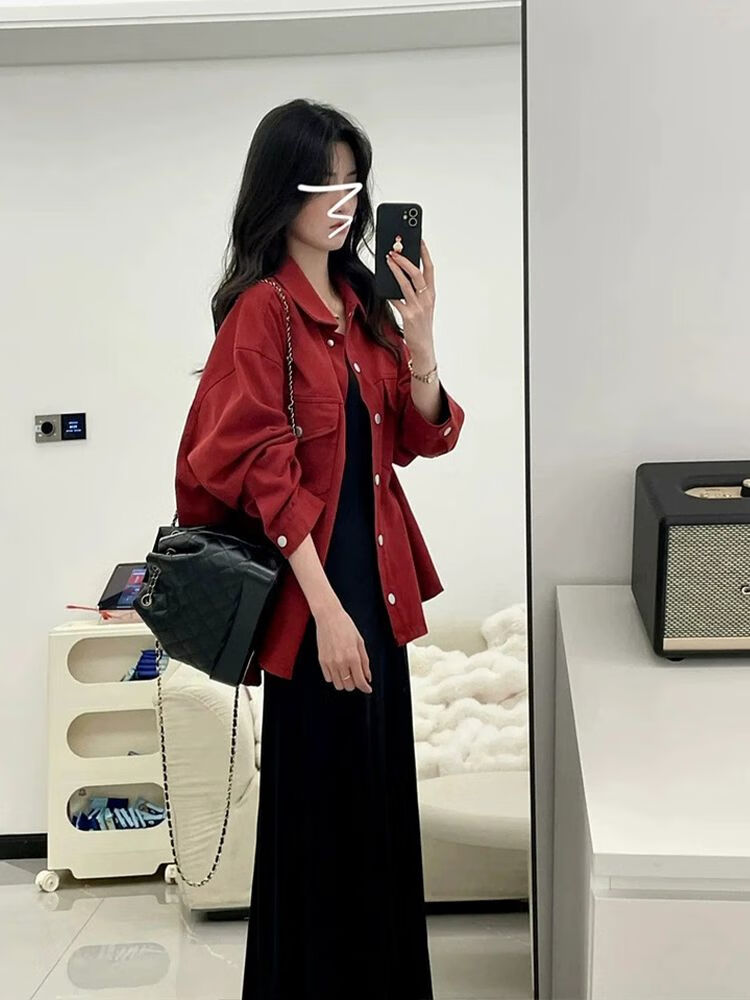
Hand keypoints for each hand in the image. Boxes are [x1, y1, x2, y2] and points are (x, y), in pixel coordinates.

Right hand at [313, 603, 371, 692]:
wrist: (329, 617)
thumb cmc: (346, 626)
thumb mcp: (360, 642)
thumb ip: (365, 661)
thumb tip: (368, 677)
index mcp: (353, 657)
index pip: (360, 681)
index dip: (365, 688)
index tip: (368, 689)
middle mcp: (341, 662)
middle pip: (349, 686)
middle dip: (355, 684)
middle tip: (357, 676)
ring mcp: (330, 662)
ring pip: (338, 685)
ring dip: (344, 682)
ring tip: (347, 672)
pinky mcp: (322, 661)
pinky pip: (328, 678)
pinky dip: (334, 677)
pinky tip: (338, 668)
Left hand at [385, 236, 435, 358]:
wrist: (424, 347)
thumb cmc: (421, 325)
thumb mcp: (422, 306)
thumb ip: (415, 291)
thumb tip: (399, 274)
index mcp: (431, 294)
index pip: (430, 269)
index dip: (424, 253)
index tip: (418, 240)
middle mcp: (427, 298)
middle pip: (417, 273)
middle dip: (405, 260)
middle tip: (395, 251)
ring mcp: (418, 307)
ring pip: (406, 284)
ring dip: (396, 270)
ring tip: (387, 260)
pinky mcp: (409, 316)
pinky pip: (396, 300)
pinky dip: (389, 292)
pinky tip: (382, 285)